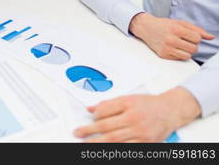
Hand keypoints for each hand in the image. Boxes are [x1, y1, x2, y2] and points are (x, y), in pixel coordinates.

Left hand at [74, 87, 200, 142]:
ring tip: (87, 144)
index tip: (88, 118)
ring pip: (115, 140)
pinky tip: (106, 150)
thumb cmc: (149, 104)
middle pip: (107, 127)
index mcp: (129, 104)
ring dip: (99, 143)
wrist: (171, 110)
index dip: (95, 115)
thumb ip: (109, 104)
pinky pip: (128, 148)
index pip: (106, 111)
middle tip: (78, 133)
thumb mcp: (128, 98)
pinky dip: (115, 150)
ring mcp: (140, 132)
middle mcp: (134, 119)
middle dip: (90, 131)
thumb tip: (91, 109)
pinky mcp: (146, 143)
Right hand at [130, 13, 214, 60]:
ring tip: (181, 46)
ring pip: (187, 56)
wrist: (146, 28)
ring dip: (187, 51)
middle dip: (193, 45)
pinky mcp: (163, 55)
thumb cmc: (164, 25)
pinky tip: (174, 48)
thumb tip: (211, 37)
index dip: (196, 37)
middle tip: (186, 41)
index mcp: (176, 29)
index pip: (197, 38)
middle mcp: (170, 39)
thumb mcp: (180, 23)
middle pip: (194, 49)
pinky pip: (179, 59)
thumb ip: (197, 30)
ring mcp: (166, 48)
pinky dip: (179, 54)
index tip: (190, 35)